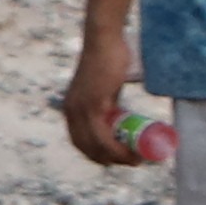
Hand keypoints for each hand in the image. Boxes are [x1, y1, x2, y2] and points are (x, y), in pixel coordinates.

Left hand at [56, 24, 159, 168]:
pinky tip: (130, 154)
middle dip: (108, 160)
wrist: (105, 42)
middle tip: (129, 162)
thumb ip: (106, 100)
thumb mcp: (105, 89)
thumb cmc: (108, 61)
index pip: (79, 141)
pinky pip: (103, 136)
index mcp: (71, 108)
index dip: (95, 155)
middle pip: (86, 148)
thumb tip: (117, 112)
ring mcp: (80, 108)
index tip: (113, 160)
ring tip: (135, 161)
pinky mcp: (93, 104)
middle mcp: (71, 111)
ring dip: (116, 158)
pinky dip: (116, 149)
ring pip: (96, 145)